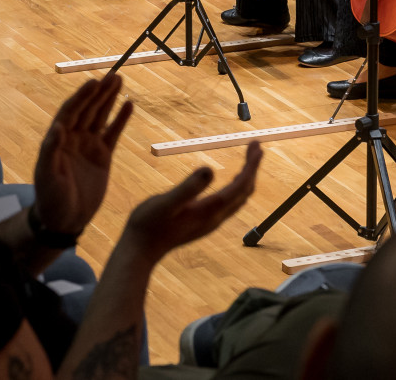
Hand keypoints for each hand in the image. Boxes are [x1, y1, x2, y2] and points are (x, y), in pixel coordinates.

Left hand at [32, 76, 133, 236]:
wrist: (65, 220)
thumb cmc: (51, 199)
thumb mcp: (47, 176)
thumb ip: (51, 151)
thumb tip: (58, 127)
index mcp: (58, 139)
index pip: (71, 111)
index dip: (82, 96)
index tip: (94, 82)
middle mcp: (74, 137)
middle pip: (88, 109)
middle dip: (99, 92)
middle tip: (113, 75)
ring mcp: (89, 145)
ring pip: (101, 116)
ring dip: (109, 99)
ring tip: (120, 80)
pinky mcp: (103, 156)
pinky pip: (113, 133)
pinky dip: (120, 120)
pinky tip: (129, 105)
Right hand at [120, 142, 261, 260]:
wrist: (139, 250)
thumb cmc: (148, 224)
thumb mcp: (165, 202)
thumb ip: (188, 187)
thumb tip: (210, 169)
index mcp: (209, 210)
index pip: (240, 186)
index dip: (251, 165)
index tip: (256, 145)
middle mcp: (215, 218)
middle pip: (245, 191)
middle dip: (253, 168)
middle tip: (255, 145)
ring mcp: (210, 222)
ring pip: (239, 198)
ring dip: (246, 177)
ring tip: (249, 157)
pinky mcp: (203, 222)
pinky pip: (230, 203)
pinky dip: (237, 187)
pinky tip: (231, 180)